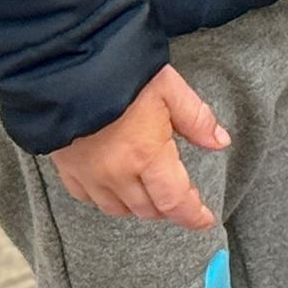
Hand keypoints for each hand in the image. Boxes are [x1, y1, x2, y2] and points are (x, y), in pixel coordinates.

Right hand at [50, 66, 229, 228]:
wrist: (67, 68)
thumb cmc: (123, 73)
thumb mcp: (170, 88)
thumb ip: (196, 119)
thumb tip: (220, 142)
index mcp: (146, 156)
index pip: (174, 201)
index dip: (192, 215)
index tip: (204, 220)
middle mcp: (116, 175)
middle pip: (148, 209)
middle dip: (169, 208)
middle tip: (183, 198)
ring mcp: (89, 176)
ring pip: (118, 209)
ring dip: (140, 206)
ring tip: (153, 193)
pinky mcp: (67, 169)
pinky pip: (90, 199)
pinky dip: (109, 199)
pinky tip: (117, 186)